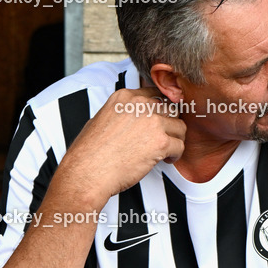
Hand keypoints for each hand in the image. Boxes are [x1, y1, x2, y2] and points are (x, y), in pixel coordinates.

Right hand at [56, 88, 186, 207]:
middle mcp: (140, 105)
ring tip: (166, 150)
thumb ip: (123, 112)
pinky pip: (180, 146)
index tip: (162, 120)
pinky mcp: (161, 142)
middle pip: (170, 110)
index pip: (156, 94)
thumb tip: (135, 116)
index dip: (161, 110)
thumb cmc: (90, 152)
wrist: (88, 172)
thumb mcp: (101, 118)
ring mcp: (152, 122)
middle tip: (164, 138)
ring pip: (180, 127)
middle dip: (169, 125)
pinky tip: (165, 159)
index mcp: (125, 97)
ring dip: (175, 139)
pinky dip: (176, 155)